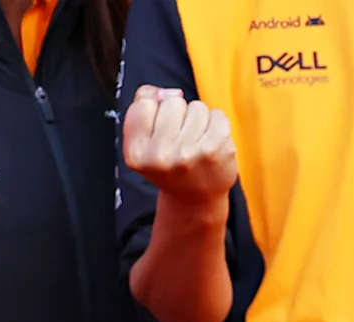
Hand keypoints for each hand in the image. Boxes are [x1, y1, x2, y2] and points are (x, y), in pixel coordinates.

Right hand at [120, 86, 236, 206]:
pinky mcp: (215, 151)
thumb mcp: (142, 140)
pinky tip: (211, 139)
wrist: (195, 197)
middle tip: (180, 138)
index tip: (159, 127)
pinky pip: (217, 115)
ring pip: (196, 107)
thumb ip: (143, 105)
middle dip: (178, 114)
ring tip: (195, 140)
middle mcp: (161, 155)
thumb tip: (170, 92)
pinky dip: (216, 123)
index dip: (154, 110)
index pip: (143, 104)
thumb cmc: (168, 164)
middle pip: (172, 102)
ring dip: (198, 119)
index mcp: (136, 152)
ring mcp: (190, 154)